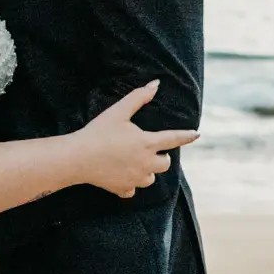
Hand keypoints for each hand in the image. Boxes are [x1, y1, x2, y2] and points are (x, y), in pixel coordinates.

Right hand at [74, 82, 200, 197]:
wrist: (77, 158)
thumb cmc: (98, 132)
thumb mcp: (118, 111)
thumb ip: (139, 97)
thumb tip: (156, 84)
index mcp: (147, 143)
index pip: (174, 139)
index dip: (187, 136)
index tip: (196, 134)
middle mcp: (146, 163)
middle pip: (165, 164)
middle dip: (160, 157)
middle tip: (147, 150)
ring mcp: (135, 178)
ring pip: (150, 178)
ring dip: (147, 172)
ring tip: (134, 164)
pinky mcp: (122, 189)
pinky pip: (132, 190)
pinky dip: (129, 184)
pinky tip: (121, 177)